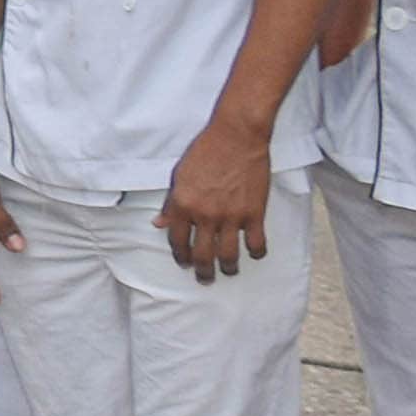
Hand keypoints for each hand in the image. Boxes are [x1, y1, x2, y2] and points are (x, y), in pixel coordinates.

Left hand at [159, 113, 278, 280]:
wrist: (236, 136)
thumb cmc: (205, 151)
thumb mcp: (179, 175)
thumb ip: (169, 202)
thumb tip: (158, 223)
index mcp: (182, 205)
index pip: (176, 240)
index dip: (179, 255)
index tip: (183, 263)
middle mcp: (204, 215)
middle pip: (201, 255)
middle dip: (202, 271)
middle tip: (204, 279)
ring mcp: (230, 216)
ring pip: (228, 255)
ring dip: (228, 268)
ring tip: (228, 271)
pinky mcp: (254, 214)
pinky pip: (257, 244)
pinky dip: (256, 253)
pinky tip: (255, 254)